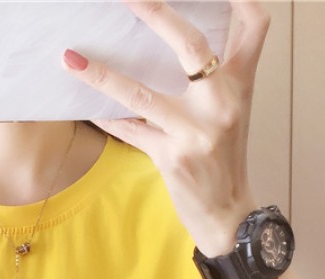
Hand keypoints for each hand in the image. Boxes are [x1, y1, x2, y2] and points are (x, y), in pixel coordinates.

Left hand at [63, 1, 269, 256]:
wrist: (227, 213)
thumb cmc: (223, 158)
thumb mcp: (231, 111)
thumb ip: (214, 76)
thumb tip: (179, 41)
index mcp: (241, 84)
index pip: (254, 23)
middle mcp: (222, 102)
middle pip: (191, 44)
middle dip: (156, 13)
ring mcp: (196, 131)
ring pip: (141, 94)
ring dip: (101, 75)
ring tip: (70, 59)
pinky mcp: (172, 157)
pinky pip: (128, 130)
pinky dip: (103, 117)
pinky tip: (82, 106)